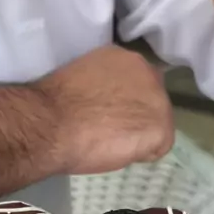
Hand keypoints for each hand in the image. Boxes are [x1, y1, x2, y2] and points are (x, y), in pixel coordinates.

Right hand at [37, 46, 174, 174]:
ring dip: (138, 136)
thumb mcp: (82, 80)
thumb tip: (106, 104)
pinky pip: (156, 148)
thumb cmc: (55, 104)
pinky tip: (118, 153)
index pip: (137, 83)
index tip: (107, 113)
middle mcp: (148, 72)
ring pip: (156, 125)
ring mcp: (159, 100)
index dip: (123, 102)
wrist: (52, 124)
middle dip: (136, 116)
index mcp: (125, 58)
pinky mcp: (161, 128)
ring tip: (111, 144)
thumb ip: (103, 86)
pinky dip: (139, 155)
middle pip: (152, 102)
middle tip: (110, 131)